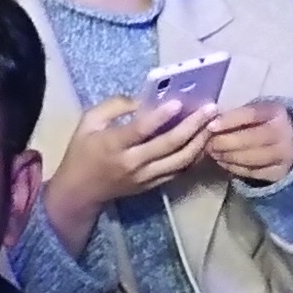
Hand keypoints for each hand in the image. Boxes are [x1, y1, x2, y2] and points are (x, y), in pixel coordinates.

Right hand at [63, 89, 221, 206]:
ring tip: (213, 124)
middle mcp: (132, 163)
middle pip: (167, 145)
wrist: (79, 192)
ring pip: (179, 161)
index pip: (140, 131)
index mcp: (113, 145)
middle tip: (211, 108)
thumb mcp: (88, 121)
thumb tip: (143, 99)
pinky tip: (204, 142)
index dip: (160, 117)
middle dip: (192, 126)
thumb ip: (114, 106)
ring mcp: (144, 178)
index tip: (179, 102)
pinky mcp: (151, 186)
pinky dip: (193, 157)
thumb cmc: (82, 151)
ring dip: (199, 142)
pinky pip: (177, 172)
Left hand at [198, 99, 292, 187]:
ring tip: (213, 153)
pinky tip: (223, 162)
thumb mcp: (259, 112)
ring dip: (226, 156)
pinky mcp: (279, 172)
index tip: (210, 126)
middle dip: (224, 142)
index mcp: (276, 112)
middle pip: (249, 139)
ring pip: (249, 158)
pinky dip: (234, 168)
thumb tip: (210, 121)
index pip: (250, 115)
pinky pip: (252, 172)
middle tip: (207, 144)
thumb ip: (239, 116)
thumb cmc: (267, 123)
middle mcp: (283, 133)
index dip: (229, 121)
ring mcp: (282, 155)